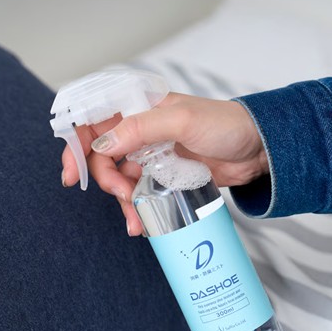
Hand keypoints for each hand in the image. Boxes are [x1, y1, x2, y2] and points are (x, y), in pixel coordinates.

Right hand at [60, 93, 267, 235]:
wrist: (259, 150)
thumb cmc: (225, 124)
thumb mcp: (182, 120)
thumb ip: (140, 128)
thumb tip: (103, 144)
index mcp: (138, 107)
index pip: (93, 120)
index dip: (76, 145)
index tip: (72, 173)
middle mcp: (139, 130)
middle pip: (101, 156)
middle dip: (105, 180)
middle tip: (121, 195)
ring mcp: (150, 155)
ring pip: (118, 179)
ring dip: (121, 201)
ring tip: (136, 219)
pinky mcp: (162, 176)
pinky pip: (138, 194)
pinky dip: (136, 210)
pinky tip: (142, 223)